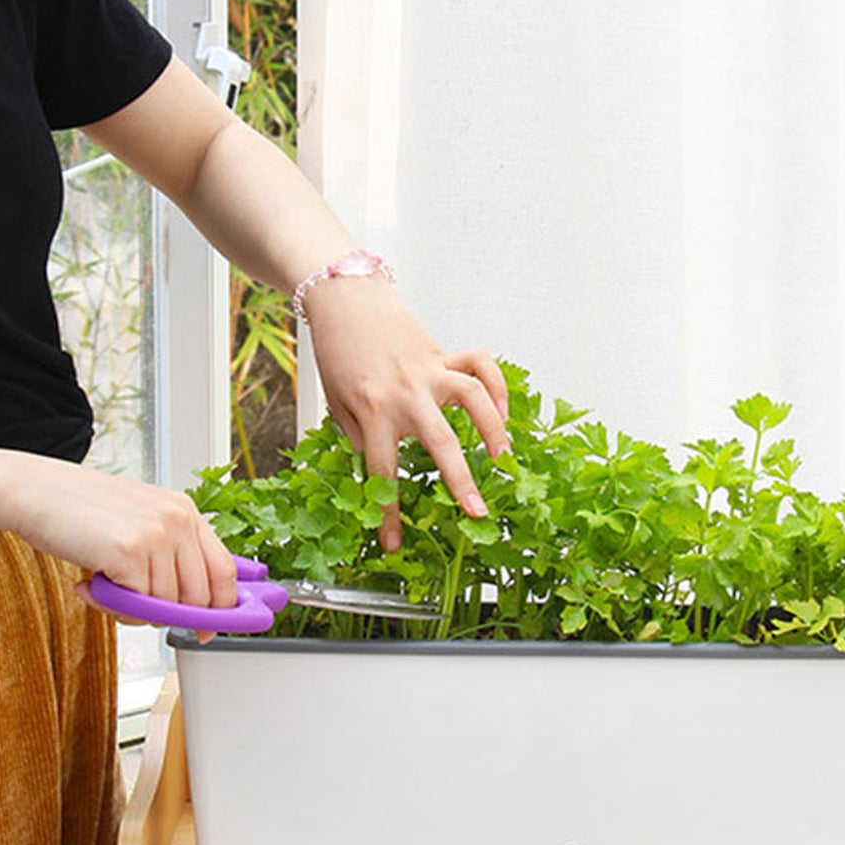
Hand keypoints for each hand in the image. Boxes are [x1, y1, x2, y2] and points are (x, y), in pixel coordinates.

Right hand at [1, 456, 237, 627]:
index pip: (224, 571)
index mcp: (184, 510)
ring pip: (165, 606)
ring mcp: (156, 535)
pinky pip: (138, 606)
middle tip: (133, 606)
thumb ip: (168, 552)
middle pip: (199, 597)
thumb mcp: (138, 520)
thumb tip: (193, 604)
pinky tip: (91, 585)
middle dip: (168, 615)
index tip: (207, 630)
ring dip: (133, 611)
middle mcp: (177, 520)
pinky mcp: (130, 552)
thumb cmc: (79, 510)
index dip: (220, 609)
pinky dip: (112, 607)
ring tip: (105, 587)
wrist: (32, 491)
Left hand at [302, 274, 509, 550]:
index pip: (383, 472)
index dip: (388, 513)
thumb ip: (364, 438)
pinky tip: (502, 414)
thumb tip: (387, 472)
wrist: (343, 300)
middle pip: (440, 442)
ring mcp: (429, 370)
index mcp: (373, 411)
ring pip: (473, 397)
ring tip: (505, 460)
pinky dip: (496, 387)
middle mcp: (406, 392)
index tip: (394, 544)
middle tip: (479, 513)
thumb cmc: (338, 355)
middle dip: (461, 482)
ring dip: (494, 429)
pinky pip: (479, 365)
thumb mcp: (339, 405)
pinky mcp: (442, 353)